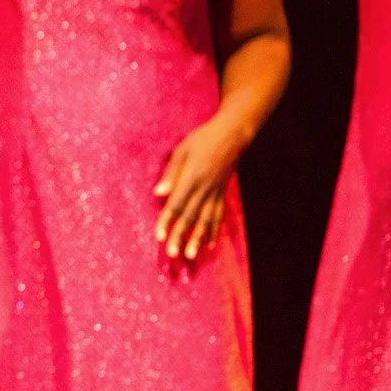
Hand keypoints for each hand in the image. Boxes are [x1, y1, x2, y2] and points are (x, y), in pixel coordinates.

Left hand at [153, 119, 242, 261]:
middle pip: (191, 216)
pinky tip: (210, 245)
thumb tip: (158, 193)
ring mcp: (216, 192)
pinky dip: (214, 231)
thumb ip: (170, 174)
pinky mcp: (222, 193)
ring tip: (191, 255)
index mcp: (192, 177)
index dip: (167, 221)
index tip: (159, 236)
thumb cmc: (203, 139)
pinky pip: (218, 215)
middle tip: (173, 254)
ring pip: (206, 220)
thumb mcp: (182, 151)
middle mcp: (205, 188)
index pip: (177, 204)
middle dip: (181, 236)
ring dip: (198, 239)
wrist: (233, 134)